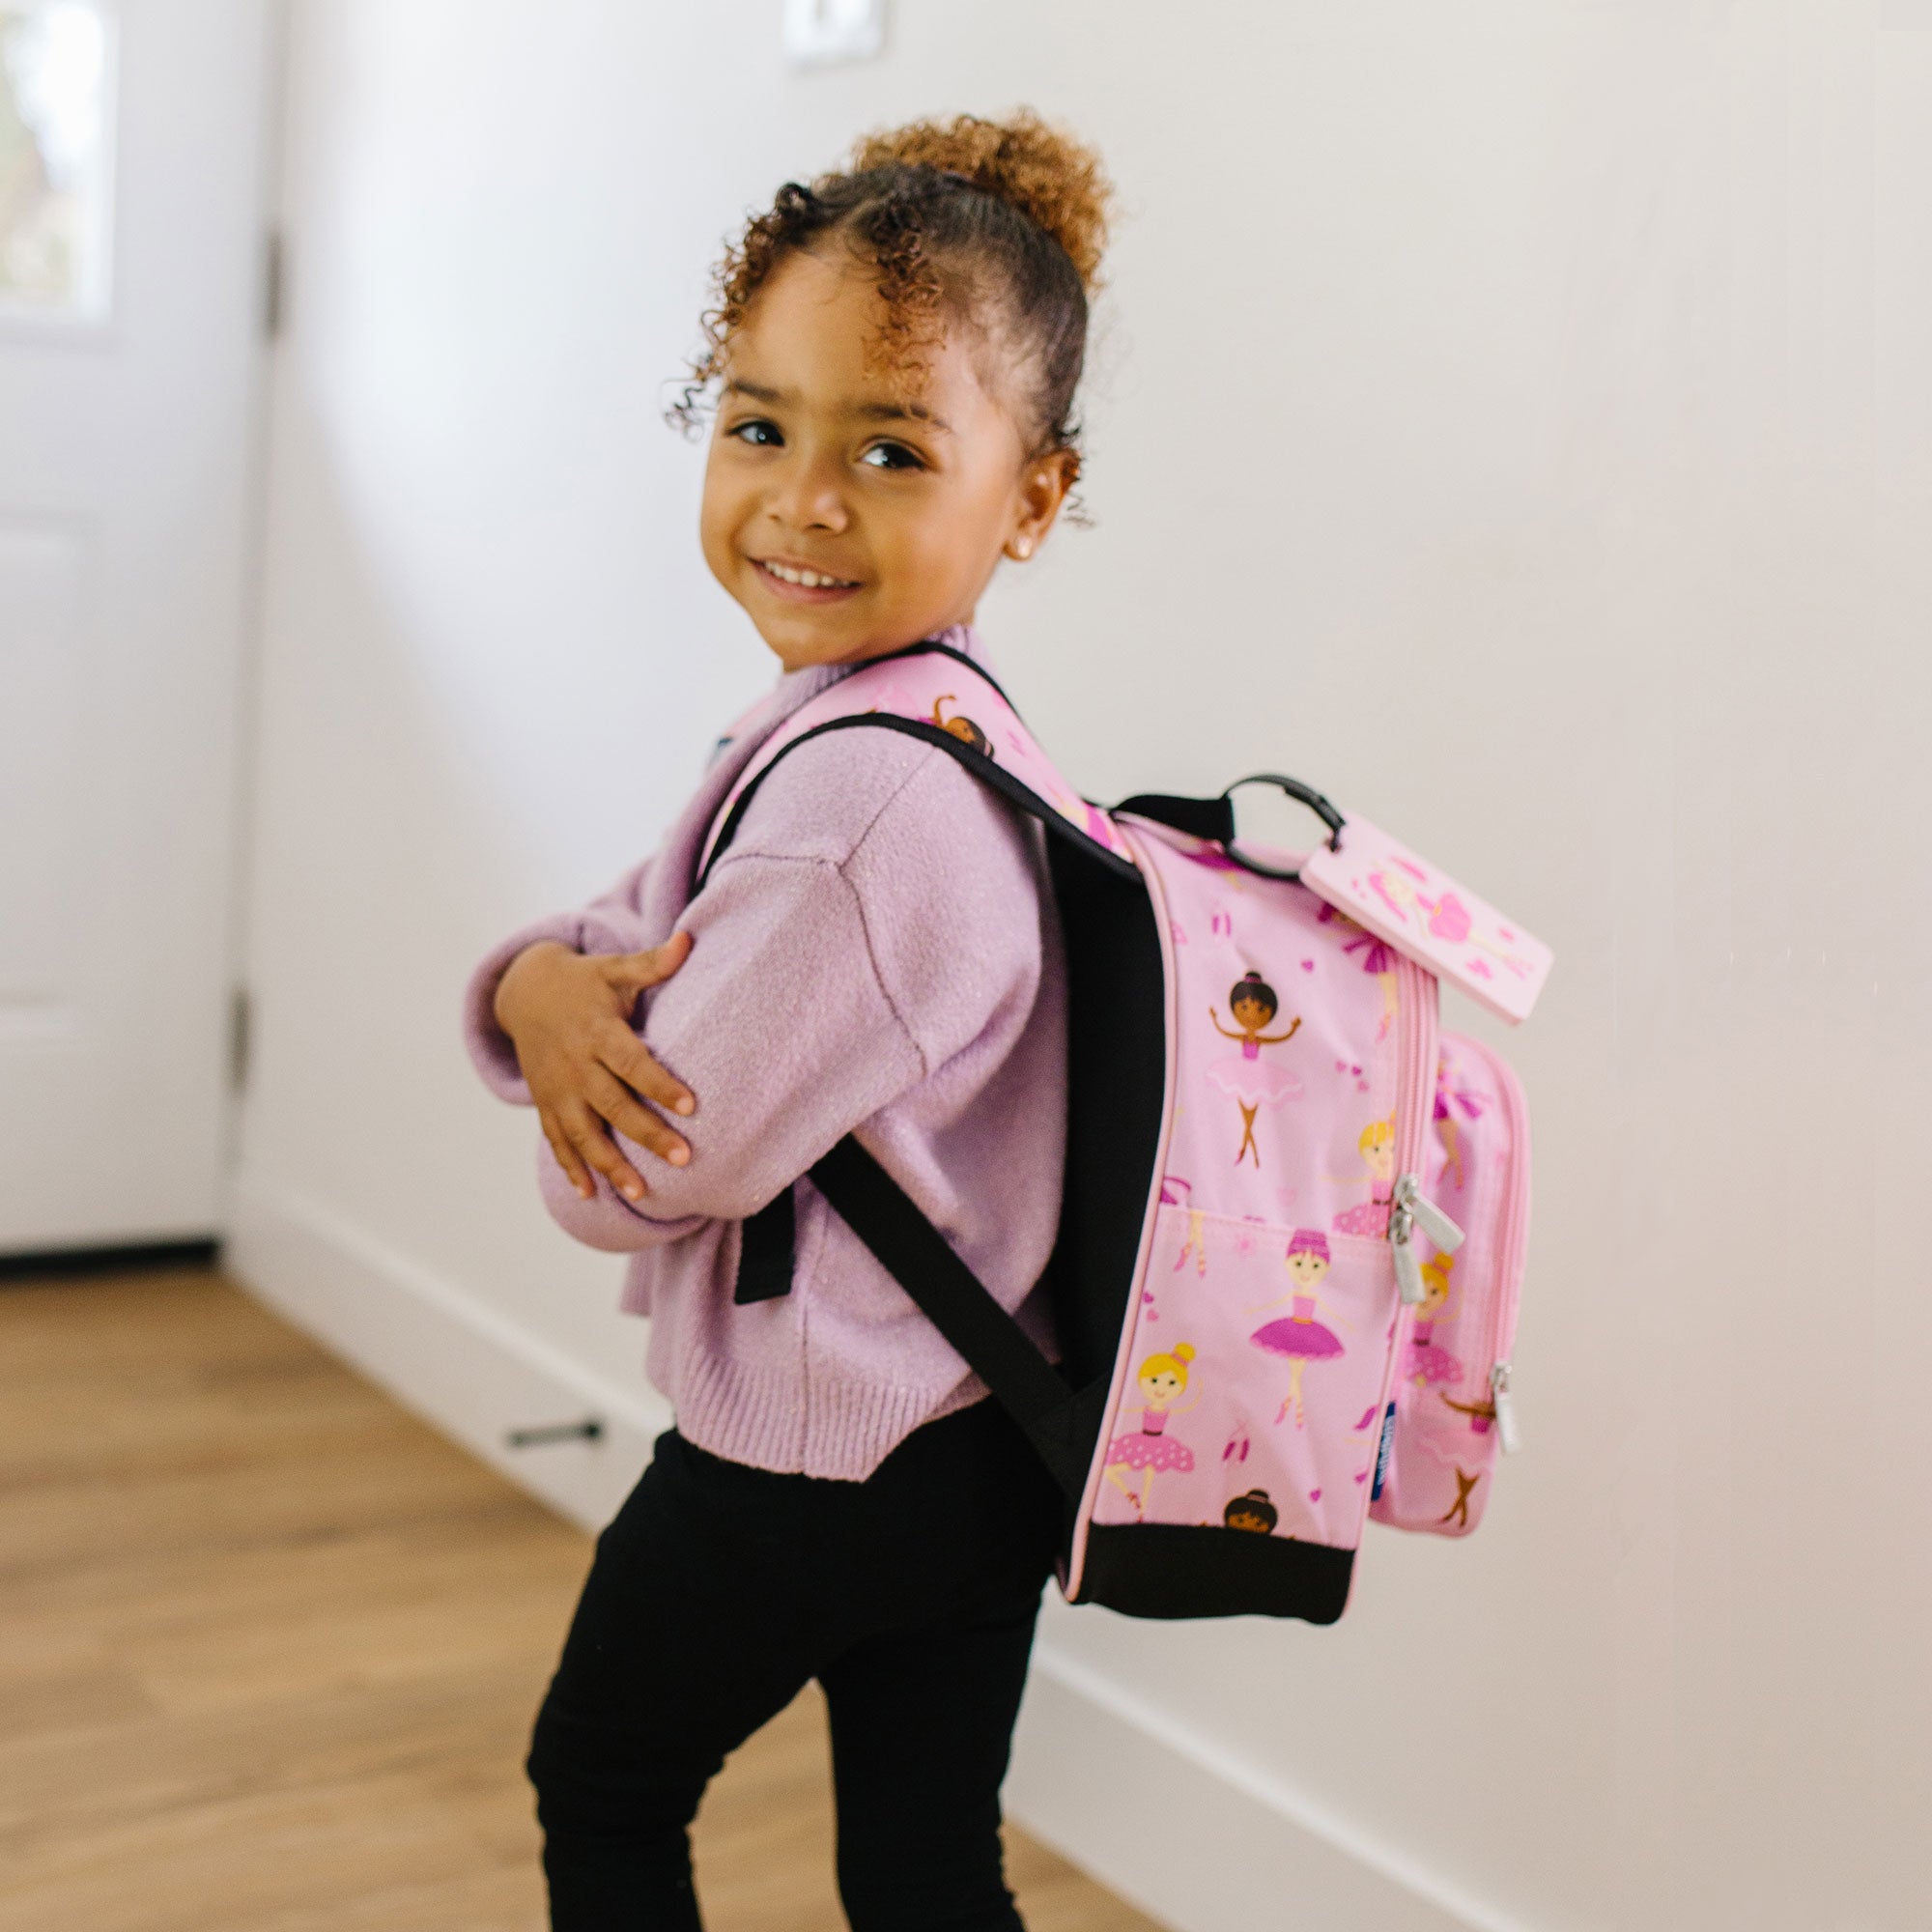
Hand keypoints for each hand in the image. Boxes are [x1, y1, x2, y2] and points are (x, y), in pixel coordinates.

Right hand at [493, 935, 695, 1202]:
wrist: (525, 992)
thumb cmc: (585, 982)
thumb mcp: (614, 969)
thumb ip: (652, 963)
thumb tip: (687, 940)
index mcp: (597, 1032)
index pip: (632, 1062)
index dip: (660, 1084)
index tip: (691, 1105)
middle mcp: (576, 1065)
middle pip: (614, 1105)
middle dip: (647, 1134)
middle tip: (683, 1158)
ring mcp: (558, 1089)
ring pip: (584, 1133)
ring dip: (610, 1165)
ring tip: (641, 1193)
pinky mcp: (547, 1103)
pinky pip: (557, 1140)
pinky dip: (571, 1167)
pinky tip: (590, 1195)